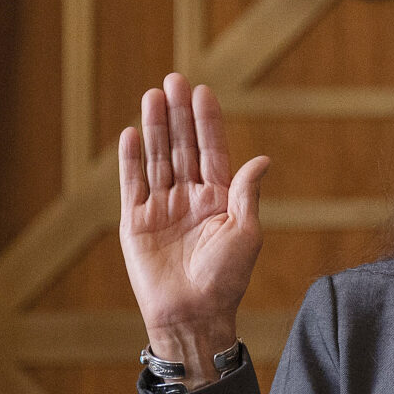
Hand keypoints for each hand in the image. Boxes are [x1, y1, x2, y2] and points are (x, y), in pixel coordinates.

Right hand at [119, 73, 268, 385]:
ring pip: (158, 158)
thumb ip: (246, 193)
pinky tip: (133, 132)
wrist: (194, 314)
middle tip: (174, 80)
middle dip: (179, 114)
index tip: (203, 92)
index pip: (212, 151)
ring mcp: (161, 207)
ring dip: (156, 127)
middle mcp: (190, 198)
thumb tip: (262, 159)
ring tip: (153, 95)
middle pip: (183, 147)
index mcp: (219, 198)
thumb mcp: (246, 233)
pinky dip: (131, 159)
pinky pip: (132, 183)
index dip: (207, 122)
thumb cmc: (226, 278)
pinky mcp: (136, 221)